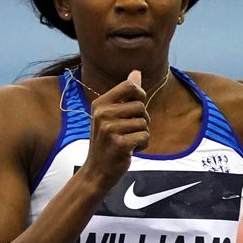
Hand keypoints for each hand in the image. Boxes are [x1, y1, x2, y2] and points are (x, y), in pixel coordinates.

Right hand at [83, 69, 149, 191]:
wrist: (96, 171)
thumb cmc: (106, 142)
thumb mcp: (110, 116)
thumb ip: (124, 95)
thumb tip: (137, 72)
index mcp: (100, 104)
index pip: (129, 86)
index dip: (140, 94)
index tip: (138, 107)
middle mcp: (103, 114)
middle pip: (140, 106)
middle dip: (143, 120)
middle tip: (130, 131)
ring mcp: (110, 129)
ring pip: (144, 123)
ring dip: (142, 134)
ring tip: (128, 142)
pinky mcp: (120, 144)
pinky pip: (145, 137)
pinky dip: (142, 145)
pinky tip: (130, 151)